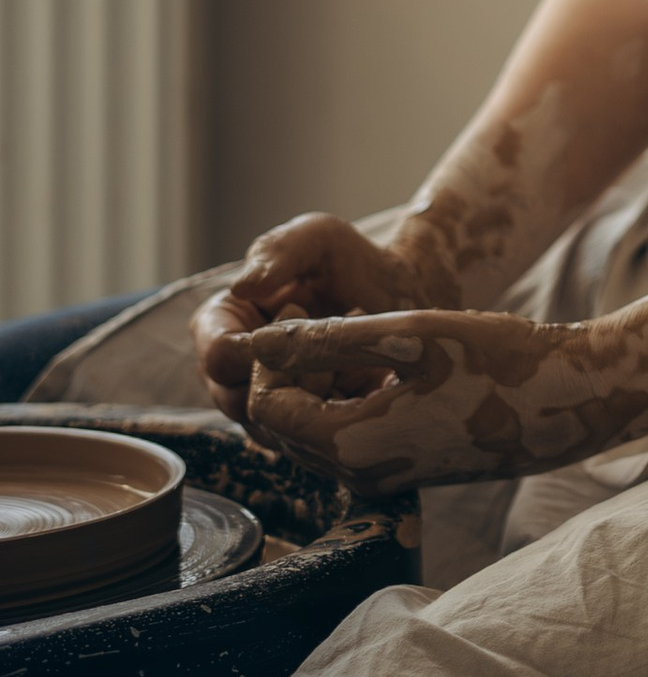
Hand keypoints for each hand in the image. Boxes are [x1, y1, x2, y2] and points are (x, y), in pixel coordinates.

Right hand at [192, 215, 460, 421]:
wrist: (402, 294)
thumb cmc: (352, 260)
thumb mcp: (317, 238)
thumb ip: (280, 252)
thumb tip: (243, 287)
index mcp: (222, 323)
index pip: (217, 355)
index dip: (252, 353)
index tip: (299, 330)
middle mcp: (234, 370)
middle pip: (238, 402)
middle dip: (290, 382)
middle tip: (338, 350)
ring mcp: (266, 403)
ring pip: (275, 428)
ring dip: (319, 398)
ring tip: (358, 358)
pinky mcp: (303, 426)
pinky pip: (312, 439)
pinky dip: (341, 413)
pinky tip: (372, 381)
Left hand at [228, 306, 598, 496]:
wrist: (568, 401)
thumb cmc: (496, 361)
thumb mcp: (408, 335)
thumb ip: (326, 339)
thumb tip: (256, 342)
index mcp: (351, 445)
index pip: (265, 406)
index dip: (272, 358)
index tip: (308, 314)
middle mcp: (358, 474)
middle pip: (283, 424)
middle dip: (290, 372)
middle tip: (328, 320)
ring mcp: (382, 477)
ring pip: (313, 431)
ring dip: (319, 384)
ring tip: (359, 337)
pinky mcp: (405, 470)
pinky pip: (347, 438)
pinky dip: (348, 399)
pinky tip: (386, 364)